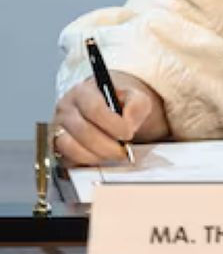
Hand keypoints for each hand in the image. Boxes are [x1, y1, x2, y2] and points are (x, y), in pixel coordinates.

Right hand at [52, 73, 166, 163]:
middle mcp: (65, 109)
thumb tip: (128, 123)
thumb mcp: (134, 97)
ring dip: (96, 155)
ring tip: (114, 154)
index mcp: (82, 92)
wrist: (108, 108)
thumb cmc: (118, 102)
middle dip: (107, 145)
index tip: (128, 134)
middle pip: (82, 131)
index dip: (113, 124)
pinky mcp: (56, 146)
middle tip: (124, 150)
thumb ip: (136, 106)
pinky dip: (86, 161)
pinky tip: (102, 157)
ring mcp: (57, 128)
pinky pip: (67, 159)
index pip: (93, 108)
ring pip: (70, 147)